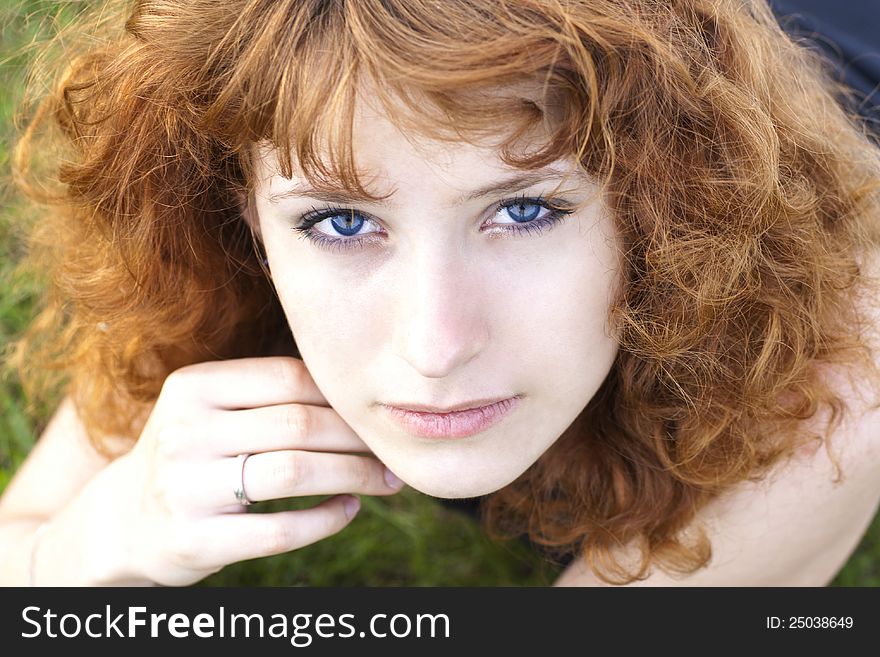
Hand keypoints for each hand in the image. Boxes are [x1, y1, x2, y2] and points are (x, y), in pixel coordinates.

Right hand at [108, 356, 401, 585]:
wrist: (124, 520)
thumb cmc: (193, 453)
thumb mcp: (209, 408)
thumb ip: (269, 391)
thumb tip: (359, 389)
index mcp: (194, 387)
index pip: (289, 377)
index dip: (341, 395)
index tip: (375, 411)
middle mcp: (185, 432)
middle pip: (299, 424)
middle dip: (357, 439)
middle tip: (391, 451)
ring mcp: (185, 487)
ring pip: (294, 472)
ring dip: (353, 476)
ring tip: (384, 481)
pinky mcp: (195, 539)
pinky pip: (279, 530)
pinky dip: (326, 520)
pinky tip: (349, 510)